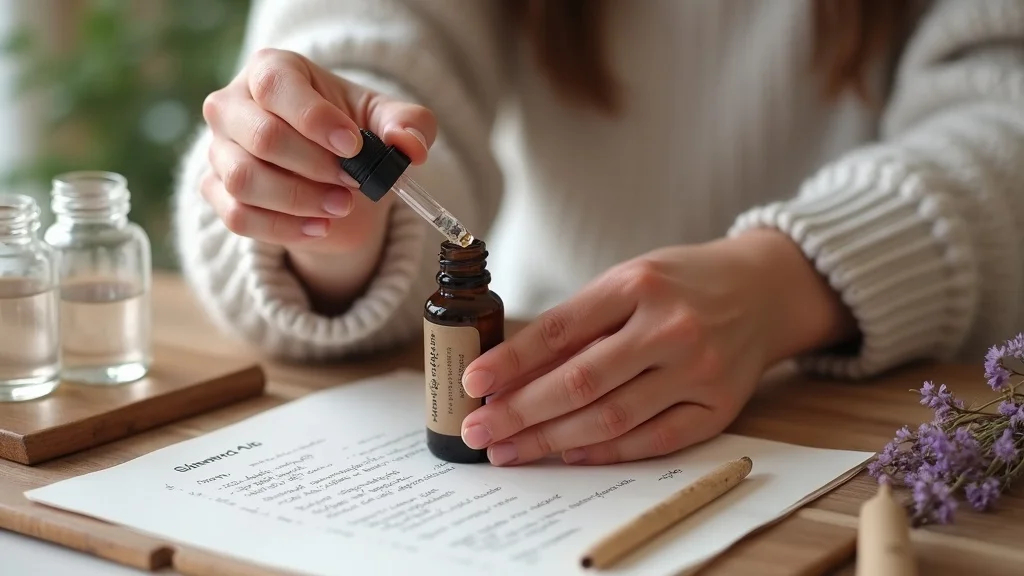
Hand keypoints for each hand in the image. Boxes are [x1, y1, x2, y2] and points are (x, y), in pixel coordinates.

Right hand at [199, 48, 436, 307]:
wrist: (332, 176)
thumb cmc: (353, 133)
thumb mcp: (387, 122)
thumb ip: (409, 125)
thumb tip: (410, 147)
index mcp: (270, 70)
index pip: (277, 86)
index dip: (316, 119)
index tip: (356, 147)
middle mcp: (232, 104)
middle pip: (260, 136)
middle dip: (315, 166)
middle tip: (355, 181)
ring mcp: (218, 149)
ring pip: (243, 180)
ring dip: (299, 200)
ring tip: (341, 206)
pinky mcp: (215, 189)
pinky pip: (238, 216)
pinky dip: (283, 229)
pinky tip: (319, 228)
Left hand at [459, 230, 856, 465]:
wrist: (764, 290)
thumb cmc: (681, 284)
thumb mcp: (628, 281)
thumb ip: (579, 323)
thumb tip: (513, 374)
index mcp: (638, 284)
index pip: (560, 329)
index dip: (511, 361)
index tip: (474, 383)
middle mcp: (670, 327)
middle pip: (581, 382)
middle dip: (520, 412)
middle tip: (480, 432)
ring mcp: (699, 370)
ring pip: (612, 418)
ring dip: (552, 440)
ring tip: (510, 450)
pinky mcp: (719, 406)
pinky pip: (654, 440)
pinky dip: (606, 452)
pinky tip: (567, 454)